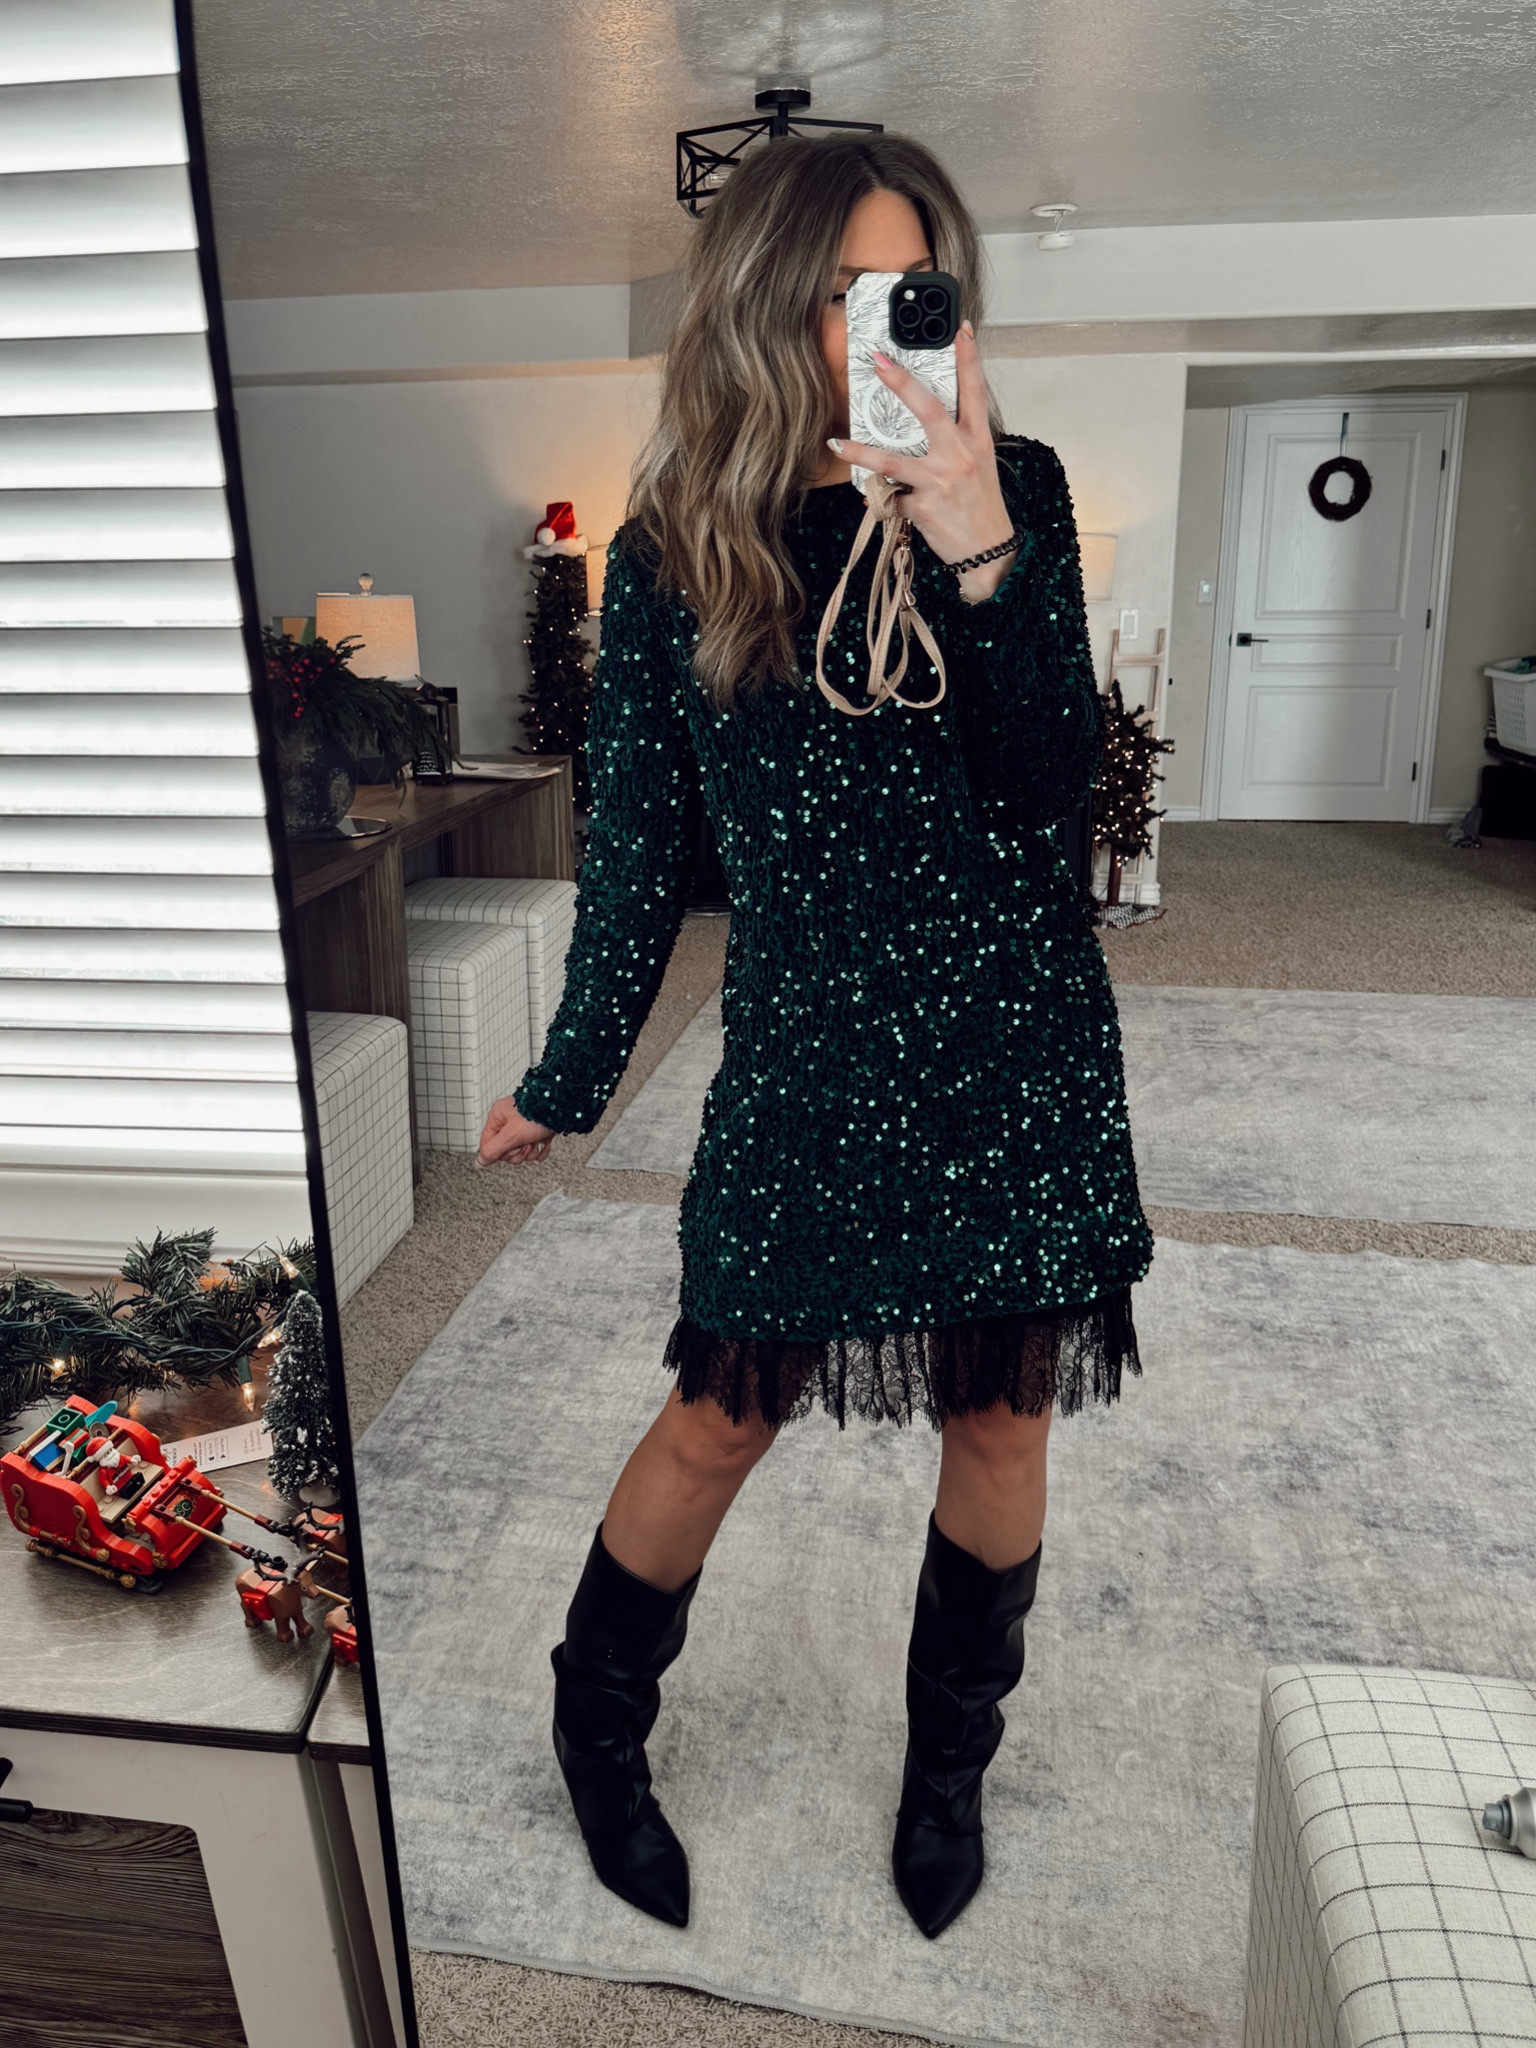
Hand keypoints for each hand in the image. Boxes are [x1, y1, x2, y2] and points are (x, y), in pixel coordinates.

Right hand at [475, 1099, 554, 1166]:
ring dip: (531, 1152)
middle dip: (518, 1152)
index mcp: (498, 1116)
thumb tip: (478, 1162)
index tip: (511, 1148)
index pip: (488, 1144)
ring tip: (536, 1140)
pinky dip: (541, 1150)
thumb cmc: (539, 1114)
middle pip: (505, 1150)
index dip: (500, 1152)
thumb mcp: (512, 1135)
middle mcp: (510, 1120)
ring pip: (521, 1152)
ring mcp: (525, 1127)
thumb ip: (493, 1150)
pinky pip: (535, 1150)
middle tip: (525, 1143)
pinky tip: (544, 1143)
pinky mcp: (538, 1132)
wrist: (564, 1108)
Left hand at [829, 324, 1017, 601]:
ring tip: (836, 444)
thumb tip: (929, 420)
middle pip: (928, 410)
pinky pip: (890, 498)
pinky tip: (870, 497)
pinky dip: (879, 498)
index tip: (959, 328)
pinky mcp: (922, 508)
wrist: (989, 553)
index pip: (974, 390)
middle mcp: (959, 456)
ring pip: (892, 461)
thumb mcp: (979, 465)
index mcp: (977, 441)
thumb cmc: (981, 506)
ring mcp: (939, 482)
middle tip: (878, 362)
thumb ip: (957, 440)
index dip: (968, 358)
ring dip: (860, 452)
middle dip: (901, 382)